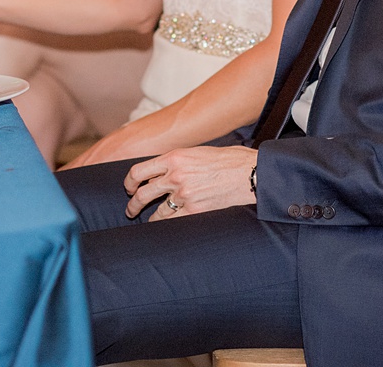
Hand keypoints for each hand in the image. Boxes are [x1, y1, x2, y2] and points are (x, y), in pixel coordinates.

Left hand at [123, 145, 257, 219]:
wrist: (252, 173)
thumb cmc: (232, 160)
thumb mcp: (200, 152)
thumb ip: (180, 161)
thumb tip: (166, 170)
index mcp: (175, 157)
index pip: (140, 170)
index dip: (129, 181)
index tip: (129, 188)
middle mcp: (175, 175)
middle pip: (142, 193)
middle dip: (133, 204)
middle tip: (131, 210)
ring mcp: (184, 194)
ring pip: (156, 211)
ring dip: (151, 219)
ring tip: (150, 222)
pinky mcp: (195, 210)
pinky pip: (172, 222)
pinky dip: (166, 226)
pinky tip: (165, 229)